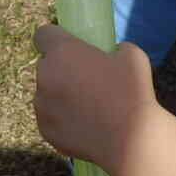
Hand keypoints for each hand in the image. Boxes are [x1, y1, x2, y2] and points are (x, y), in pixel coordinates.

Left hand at [33, 25, 160, 173]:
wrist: (131, 140)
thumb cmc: (132, 92)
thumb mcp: (131, 56)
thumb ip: (113, 49)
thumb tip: (111, 54)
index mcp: (62, 52)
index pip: (43, 34)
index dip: (55, 39)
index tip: (69, 46)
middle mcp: (45, 76)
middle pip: (46, 65)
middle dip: (61, 69)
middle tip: (86, 79)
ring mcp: (42, 105)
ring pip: (46, 93)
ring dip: (60, 95)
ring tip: (89, 107)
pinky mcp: (45, 130)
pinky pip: (50, 117)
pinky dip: (62, 119)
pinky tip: (86, 125)